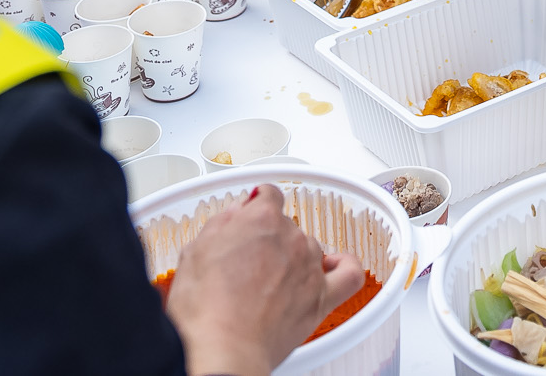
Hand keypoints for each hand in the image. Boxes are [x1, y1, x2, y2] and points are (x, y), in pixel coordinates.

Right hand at [165, 184, 366, 375]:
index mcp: (261, 219)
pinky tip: (333, 267)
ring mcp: (310, 266)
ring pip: (311, 246)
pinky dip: (344, 266)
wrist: (225, 349)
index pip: (268, 195)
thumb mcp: (195, 252)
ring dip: (295, 257)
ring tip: (272, 280)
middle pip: (287, 225)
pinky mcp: (322, 297)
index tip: (249, 218)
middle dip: (269, 240)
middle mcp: (291, 237)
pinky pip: (349, 274)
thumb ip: (221, 224)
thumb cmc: (206, 308)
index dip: (256, 207)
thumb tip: (237, 212)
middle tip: (247, 264)